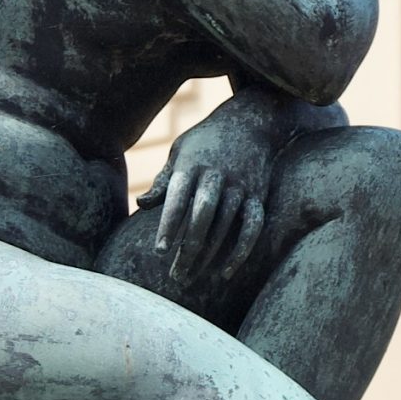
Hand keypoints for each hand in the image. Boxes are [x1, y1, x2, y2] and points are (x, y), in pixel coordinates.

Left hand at [140, 99, 280, 288]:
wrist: (251, 121)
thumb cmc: (206, 140)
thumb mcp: (181, 151)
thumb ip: (164, 180)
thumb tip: (142, 204)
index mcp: (192, 166)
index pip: (178, 200)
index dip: (169, 226)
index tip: (159, 252)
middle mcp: (217, 177)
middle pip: (202, 218)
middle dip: (188, 249)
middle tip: (174, 276)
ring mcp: (241, 187)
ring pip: (224, 227)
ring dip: (207, 256)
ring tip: (190, 278)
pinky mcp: (258, 196)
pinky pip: (252, 228)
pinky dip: (241, 251)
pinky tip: (226, 272)